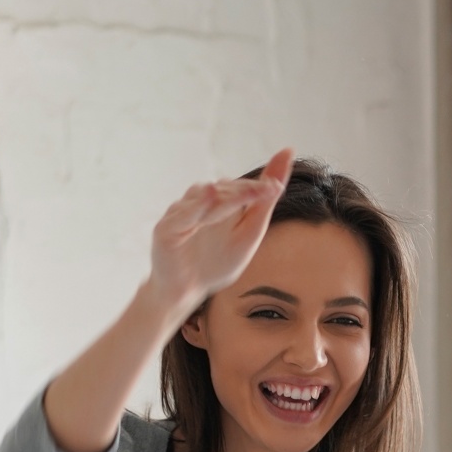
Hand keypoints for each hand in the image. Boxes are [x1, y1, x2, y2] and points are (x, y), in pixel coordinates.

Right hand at [147, 149, 293, 316]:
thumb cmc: (217, 264)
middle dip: (248, 190)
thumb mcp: (247, 235)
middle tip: (271, 187)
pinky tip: (209, 196)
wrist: (188, 291)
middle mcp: (200, 203)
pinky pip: (182, 215)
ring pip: (204, 197)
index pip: (242, 188)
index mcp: (221, 204)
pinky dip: (196, 206)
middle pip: (225, 191)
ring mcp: (182, 214)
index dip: (262, 182)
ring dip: (226, 194)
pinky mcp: (166, 229)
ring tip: (245, 191)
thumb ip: (262, 207)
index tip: (285, 161)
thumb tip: (279, 178)